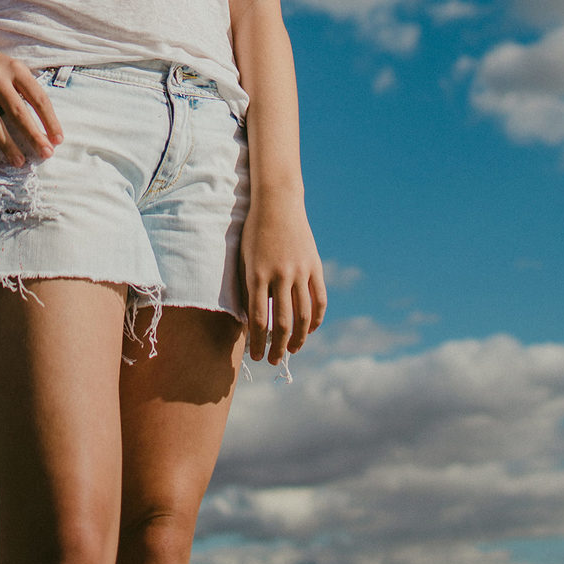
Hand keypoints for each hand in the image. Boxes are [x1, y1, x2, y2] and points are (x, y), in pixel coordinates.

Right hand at [0, 48, 63, 167]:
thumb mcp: (16, 72)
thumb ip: (29, 94)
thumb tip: (46, 131)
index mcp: (14, 68)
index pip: (37, 97)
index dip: (49, 120)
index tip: (58, 140)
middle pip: (16, 111)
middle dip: (32, 135)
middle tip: (45, 154)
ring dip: (7, 145)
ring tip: (19, 161)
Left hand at [240, 197, 326, 366]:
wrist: (277, 202)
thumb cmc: (254, 231)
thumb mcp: (244, 258)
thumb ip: (249, 288)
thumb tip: (253, 322)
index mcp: (257, 274)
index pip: (259, 320)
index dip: (258, 343)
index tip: (256, 356)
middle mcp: (280, 274)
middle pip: (282, 323)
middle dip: (277, 347)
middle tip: (273, 361)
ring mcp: (300, 270)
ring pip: (304, 316)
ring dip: (298, 339)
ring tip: (292, 351)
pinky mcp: (315, 265)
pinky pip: (319, 299)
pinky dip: (317, 319)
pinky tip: (310, 330)